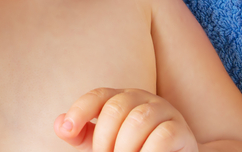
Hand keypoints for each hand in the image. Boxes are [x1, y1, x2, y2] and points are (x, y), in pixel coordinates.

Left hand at [55, 88, 198, 151]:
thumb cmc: (133, 150)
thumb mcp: (104, 144)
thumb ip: (82, 135)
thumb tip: (60, 125)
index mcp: (120, 98)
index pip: (98, 96)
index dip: (80, 110)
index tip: (68, 131)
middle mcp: (141, 98)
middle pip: (115, 109)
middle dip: (104, 140)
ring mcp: (164, 111)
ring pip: (138, 120)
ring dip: (125, 148)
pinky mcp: (181, 129)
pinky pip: (163, 136)